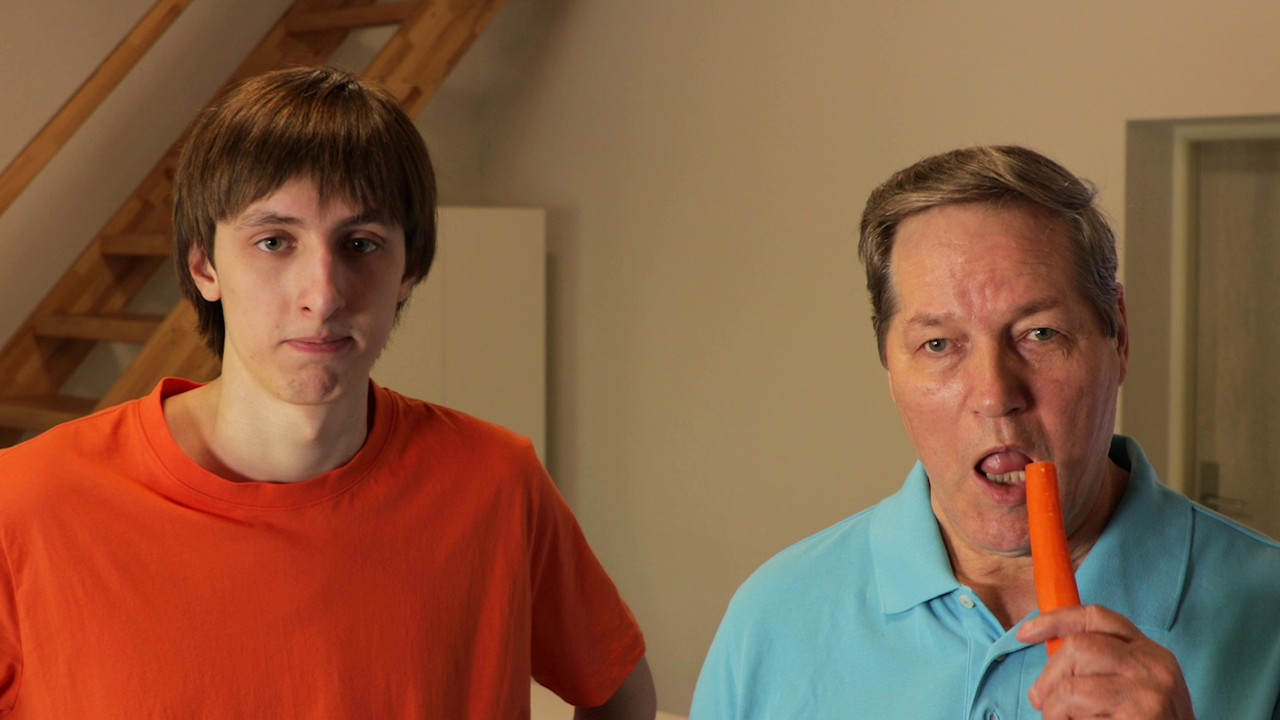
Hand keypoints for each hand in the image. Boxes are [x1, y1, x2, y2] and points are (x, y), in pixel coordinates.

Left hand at [1017, 604, 1194, 718]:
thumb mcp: (1135, 687)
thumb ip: (1101, 665)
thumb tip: (1050, 651)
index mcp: (1150, 652)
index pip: (1096, 616)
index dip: (1055, 619)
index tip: (1025, 632)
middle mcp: (1153, 666)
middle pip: (1077, 647)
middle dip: (1048, 676)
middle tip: (1043, 701)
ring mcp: (1148, 694)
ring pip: (1070, 687)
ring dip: (1053, 710)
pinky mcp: (1139, 719)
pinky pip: (1078, 716)